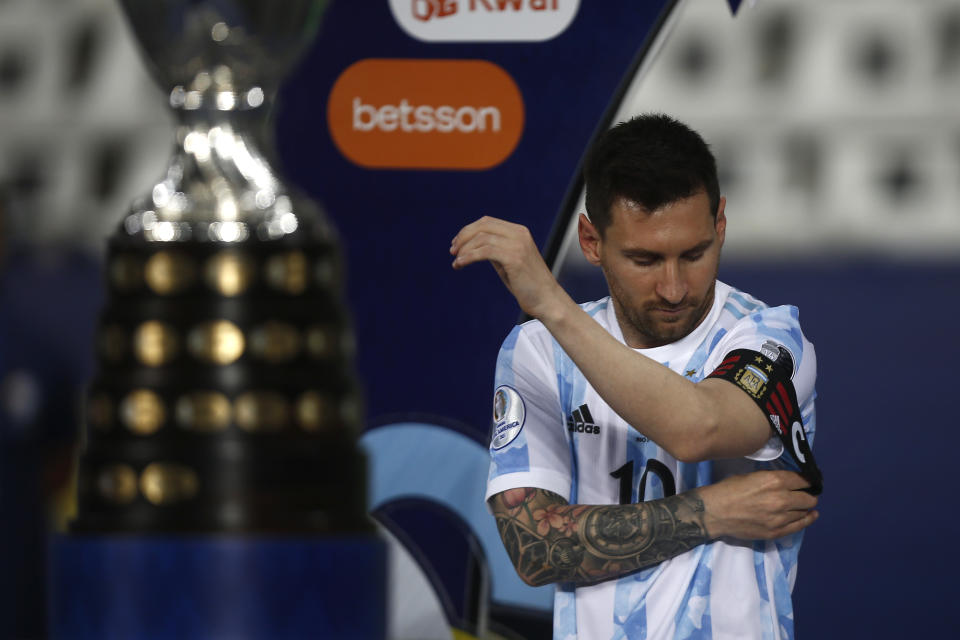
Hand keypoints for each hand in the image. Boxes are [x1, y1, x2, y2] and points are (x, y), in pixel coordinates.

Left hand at [450, 216, 568, 319]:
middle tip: (452, 251)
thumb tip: (473, 245)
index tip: (457, 244)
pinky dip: (468, 257)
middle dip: (464, 237)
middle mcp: (519, 234)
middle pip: (483, 226)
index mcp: (519, 232)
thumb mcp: (509, 260)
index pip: (487, 222)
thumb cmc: (527, 284)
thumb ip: (496, 249)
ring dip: (464, 249)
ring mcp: (518, 245)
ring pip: (482, 238)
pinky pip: (485, 251)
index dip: (468, 230)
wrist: (547, 300)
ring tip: (456, 262)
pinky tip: (460, 265)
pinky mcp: (514, 258)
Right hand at [699, 470, 818, 539]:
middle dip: (809, 494)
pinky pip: (799, 526)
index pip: (804, 480)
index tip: (807, 481)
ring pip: (805, 512)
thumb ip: (773, 479)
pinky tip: (810, 515)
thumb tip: (789, 482)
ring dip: (805, 507)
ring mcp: (780, 518)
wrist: (715, 512)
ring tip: (803, 505)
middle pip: (809, 498)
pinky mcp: (776, 532)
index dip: (807, 480)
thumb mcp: (753, 476)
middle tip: (804, 493)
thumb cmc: (730, 489)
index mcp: (775, 481)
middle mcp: (782, 499)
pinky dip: (807, 519)